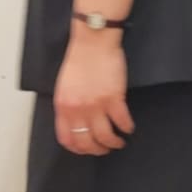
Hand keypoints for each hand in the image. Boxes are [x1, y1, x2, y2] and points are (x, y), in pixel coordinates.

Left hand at [54, 29, 134, 154]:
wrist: (93, 41)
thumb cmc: (80, 60)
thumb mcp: (64, 86)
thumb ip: (68, 106)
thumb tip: (76, 122)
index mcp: (63, 106)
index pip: (67, 138)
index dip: (78, 149)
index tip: (87, 149)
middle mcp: (78, 109)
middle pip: (87, 142)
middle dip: (97, 150)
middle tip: (105, 149)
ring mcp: (96, 105)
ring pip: (105, 136)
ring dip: (113, 143)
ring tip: (118, 142)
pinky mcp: (114, 98)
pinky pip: (122, 121)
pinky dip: (127, 128)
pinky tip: (128, 127)